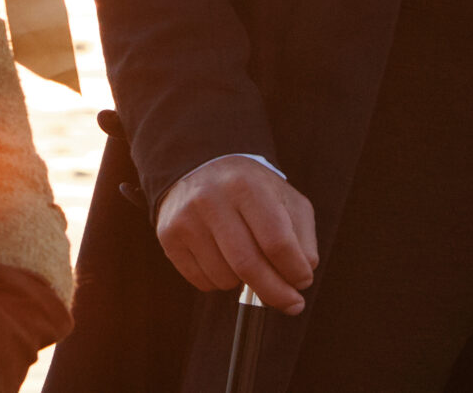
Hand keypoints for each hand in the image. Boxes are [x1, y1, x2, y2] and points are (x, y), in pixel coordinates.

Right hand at [154, 157, 318, 314]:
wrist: (201, 168)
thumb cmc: (252, 191)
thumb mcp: (285, 199)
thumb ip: (302, 237)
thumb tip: (300, 277)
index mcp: (246, 185)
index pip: (276, 242)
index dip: (295, 270)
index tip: (303, 282)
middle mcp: (211, 198)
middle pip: (249, 266)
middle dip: (276, 294)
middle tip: (291, 304)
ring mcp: (186, 218)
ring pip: (225, 278)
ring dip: (244, 284)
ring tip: (246, 260)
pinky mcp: (169, 235)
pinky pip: (202, 282)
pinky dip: (220, 282)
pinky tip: (223, 258)